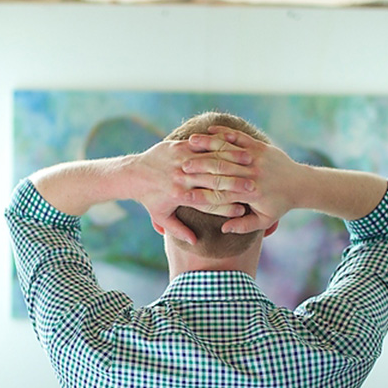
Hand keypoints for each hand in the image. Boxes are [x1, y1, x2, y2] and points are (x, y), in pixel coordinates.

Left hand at [130, 137, 255, 243]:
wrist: (134, 173)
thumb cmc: (150, 198)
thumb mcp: (162, 216)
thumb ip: (178, 230)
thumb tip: (194, 241)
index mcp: (180, 196)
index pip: (209, 203)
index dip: (226, 208)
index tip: (242, 211)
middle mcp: (181, 178)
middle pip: (213, 182)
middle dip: (234, 185)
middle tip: (254, 188)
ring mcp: (180, 160)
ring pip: (211, 161)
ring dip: (231, 163)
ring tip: (250, 166)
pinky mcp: (178, 146)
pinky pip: (202, 146)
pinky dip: (219, 147)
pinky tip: (232, 149)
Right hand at [187, 126, 303, 234]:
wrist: (300, 184)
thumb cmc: (279, 205)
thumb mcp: (264, 220)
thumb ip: (243, 225)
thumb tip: (224, 228)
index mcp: (251, 194)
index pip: (220, 194)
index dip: (201, 193)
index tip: (183, 194)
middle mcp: (253, 174)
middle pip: (220, 171)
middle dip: (199, 168)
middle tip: (180, 168)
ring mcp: (257, 158)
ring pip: (227, 150)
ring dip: (207, 146)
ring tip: (189, 145)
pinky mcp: (260, 146)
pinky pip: (239, 137)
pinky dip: (224, 133)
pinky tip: (209, 130)